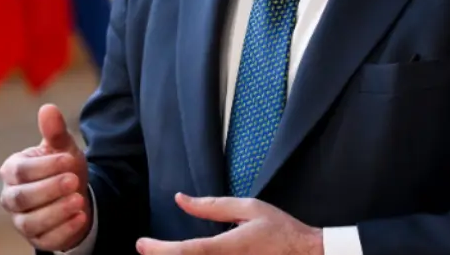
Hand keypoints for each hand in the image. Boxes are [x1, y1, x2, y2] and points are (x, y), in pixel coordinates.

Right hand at [0, 104, 92, 250]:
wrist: (74, 196)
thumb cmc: (62, 169)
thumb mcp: (62, 148)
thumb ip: (55, 131)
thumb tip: (48, 109)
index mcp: (13, 171)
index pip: (21, 171)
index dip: (45, 166)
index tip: (68, 160)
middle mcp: (12, 197)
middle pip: (21, 198)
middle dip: (49, 189)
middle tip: (73, 180)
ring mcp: (22, 221)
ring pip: (31, 222)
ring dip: (56, 212)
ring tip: (78, 200)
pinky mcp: (37, 240)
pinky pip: (46, 240)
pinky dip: (64, 230)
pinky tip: (80, 217)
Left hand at [135, 194, 322, 254]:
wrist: (308, 254)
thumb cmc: (280, 230)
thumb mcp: (247, 208)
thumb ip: (212, 206)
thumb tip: (181, 200)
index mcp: (228, 248)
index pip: (187, 252)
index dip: (160, 250)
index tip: (142, 244)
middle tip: (147, 249)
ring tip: (163, 253)